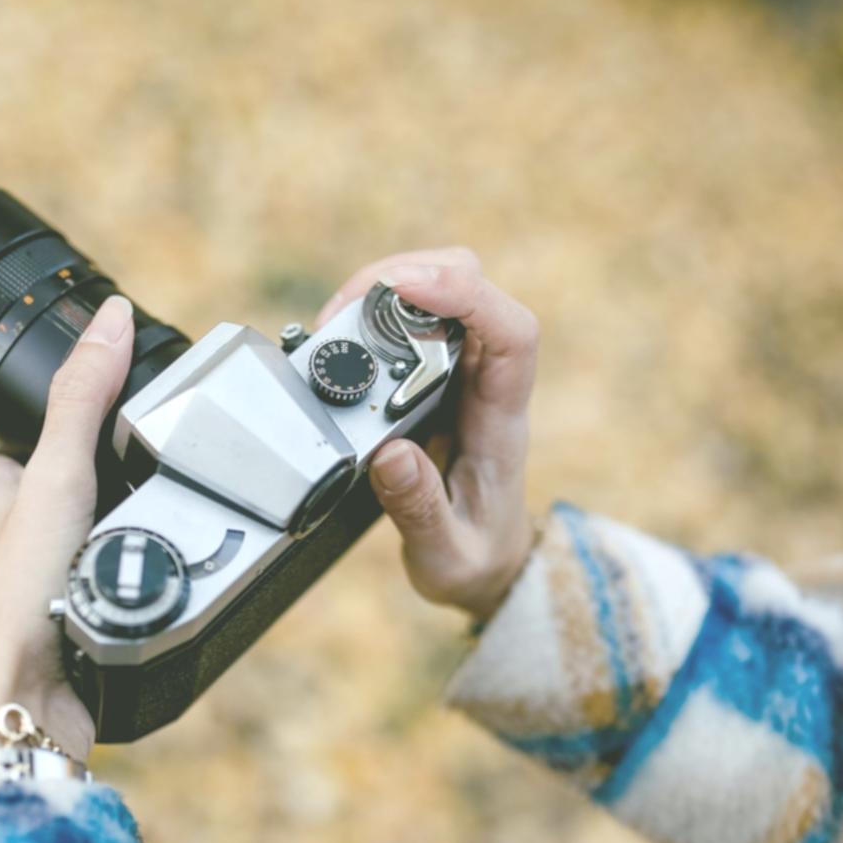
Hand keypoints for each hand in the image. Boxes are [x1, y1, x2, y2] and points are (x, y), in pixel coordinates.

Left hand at [0, 296, 135, 762]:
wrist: (16, 710)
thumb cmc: (14, 598)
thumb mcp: (56, 479)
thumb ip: (82, 401)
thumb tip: (110, 319)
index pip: (21, 443)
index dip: (56, 420)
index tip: (99, 398)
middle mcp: (12, 548)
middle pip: (63, 498)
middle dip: (109, 485)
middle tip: (162, 462)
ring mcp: (43, 597)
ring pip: (94, 552)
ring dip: (132, 542)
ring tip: (185, 523)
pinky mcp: (75, 641)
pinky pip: (115, 601)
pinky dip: (142, 593)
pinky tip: (173, 592)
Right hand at [315, 250, 539, 622]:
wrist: (488, 566)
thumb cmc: (475, 558)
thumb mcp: (447, 555)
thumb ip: (420, 510)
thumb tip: (389, 454)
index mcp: (501, 420)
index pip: (511, 333)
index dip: (465, 295)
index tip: (407, 288)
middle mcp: (485, 382)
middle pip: (473, 284)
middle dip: (410, 276)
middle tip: (345, 308)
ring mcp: (459, 372)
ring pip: (440, 291)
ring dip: (384, 289)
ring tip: (331, 324)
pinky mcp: (430, 374)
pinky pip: (409, 319)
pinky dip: (370, 312)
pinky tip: (337, 336)